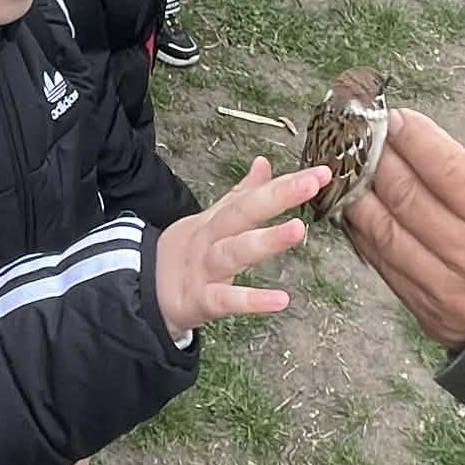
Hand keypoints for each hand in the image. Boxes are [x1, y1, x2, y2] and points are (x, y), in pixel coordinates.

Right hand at [155, 157, 329, 337]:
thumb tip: (263, 162)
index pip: (254, 195)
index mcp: (218, 219)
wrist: (142, 287)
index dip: (286, 184)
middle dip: (277, 197)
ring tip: (299, 230)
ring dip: (266, 240)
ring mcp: (205, 269)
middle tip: (311, 184)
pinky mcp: (199, 300)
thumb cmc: (189, 253)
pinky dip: (251, 301)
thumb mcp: (213, 219)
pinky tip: (281, 301)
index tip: (322, 173)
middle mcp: (212, 238)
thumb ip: (242, 194)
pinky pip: (226, 300)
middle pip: (243, 213)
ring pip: (235, 251)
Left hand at [344, 109, 464, 349]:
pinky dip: (363, 231)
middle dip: (379, 160)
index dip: (416, 140)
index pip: (449, 172)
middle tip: (365, 136)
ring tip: (350, 168)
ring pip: (385, 232)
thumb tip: (412, 146)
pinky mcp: (427, 312)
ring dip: (360, 194)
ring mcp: (450, 290)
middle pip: (409, 199)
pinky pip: (382, 264)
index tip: (396, 119)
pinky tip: (356, 207)